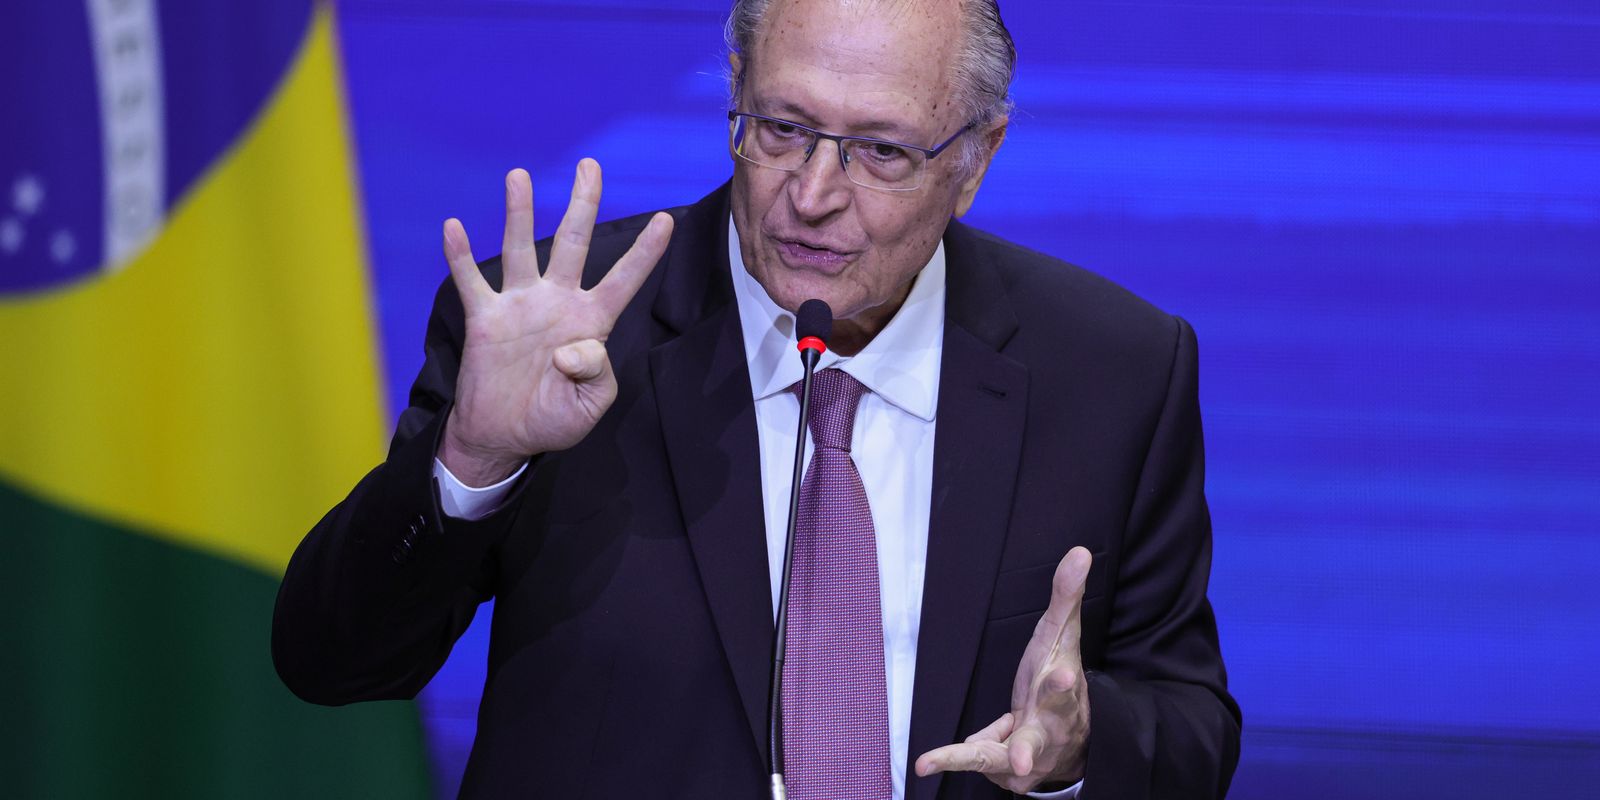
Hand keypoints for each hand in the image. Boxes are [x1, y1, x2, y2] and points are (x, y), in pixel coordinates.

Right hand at [439, 160, 673, 485]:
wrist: (502, 437)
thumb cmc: (552, 420)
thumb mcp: (589, 408)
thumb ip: (596, 377)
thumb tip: (574, 348)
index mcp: (590, 322)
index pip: (625, 281)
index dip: (646, 253)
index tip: (667, 219)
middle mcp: (557, 302)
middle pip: (574, 243)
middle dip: (583, 203)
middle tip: (590, 165)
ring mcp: (520, 305)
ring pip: (522, 248)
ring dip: (520, 212)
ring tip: (520, 176)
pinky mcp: (485, 318)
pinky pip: (470, 281)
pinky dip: (460, 255)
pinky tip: (454, 226)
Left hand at [916, 547, 1092, 793]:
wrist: (1072, 741)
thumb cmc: (1057, 676)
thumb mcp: (1060, 637)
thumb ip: (1066, 596)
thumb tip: (1080, 550)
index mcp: (1063, 696)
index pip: (1064, 687)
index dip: (1062, 683)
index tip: (1064, 676)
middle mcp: (1048, 731)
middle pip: (1038, 737)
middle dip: (1027, 747)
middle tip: (1021, 759)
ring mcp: (1028, 757)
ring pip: (996, 759)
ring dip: (972, 760)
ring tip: (930, 763)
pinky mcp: (1005, 772)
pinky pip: (973, 758)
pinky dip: (953, 757)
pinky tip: (928, 761)